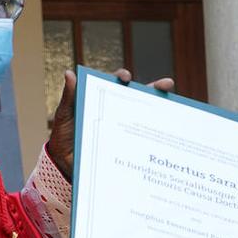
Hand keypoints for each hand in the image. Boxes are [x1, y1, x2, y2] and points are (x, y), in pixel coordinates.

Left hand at [47, 69, 174, 179]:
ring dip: (162, 110)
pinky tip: (166, 136)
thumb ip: (69, 97)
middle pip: (138, 95)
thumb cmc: (64, 135)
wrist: (64, 164)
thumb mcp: (64, 115)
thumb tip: (69, 74)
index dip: (123, 78)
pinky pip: (142, 138)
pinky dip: (155, 136)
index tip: (125, 78)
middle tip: (166, 84)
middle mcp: (116, 109)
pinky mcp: (126, 143)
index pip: (115, 83)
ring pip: (145, 115)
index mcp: (101, 97)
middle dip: (154, 88)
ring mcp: (123, 126)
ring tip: (174, 106)